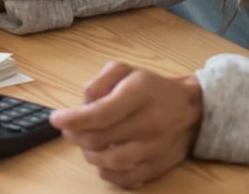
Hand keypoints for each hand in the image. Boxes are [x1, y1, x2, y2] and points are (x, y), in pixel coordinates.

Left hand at [50, 62, 202, 188]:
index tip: (56, 119)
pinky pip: (126, 178)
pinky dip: (108, 172)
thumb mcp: (126, 71)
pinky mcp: (158, 166)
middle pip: (99, 139)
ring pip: (110, 162)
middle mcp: (149, 122)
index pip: (97, 114)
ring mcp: (155, 148)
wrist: (192, 108)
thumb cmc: (152, 88)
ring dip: (89, 155)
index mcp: (139, 94)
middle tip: (70, 130)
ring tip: (86, 144)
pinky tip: (103, 159)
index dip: (71, 119)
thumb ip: (99, 82)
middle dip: (75, 136)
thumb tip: (82, 105)